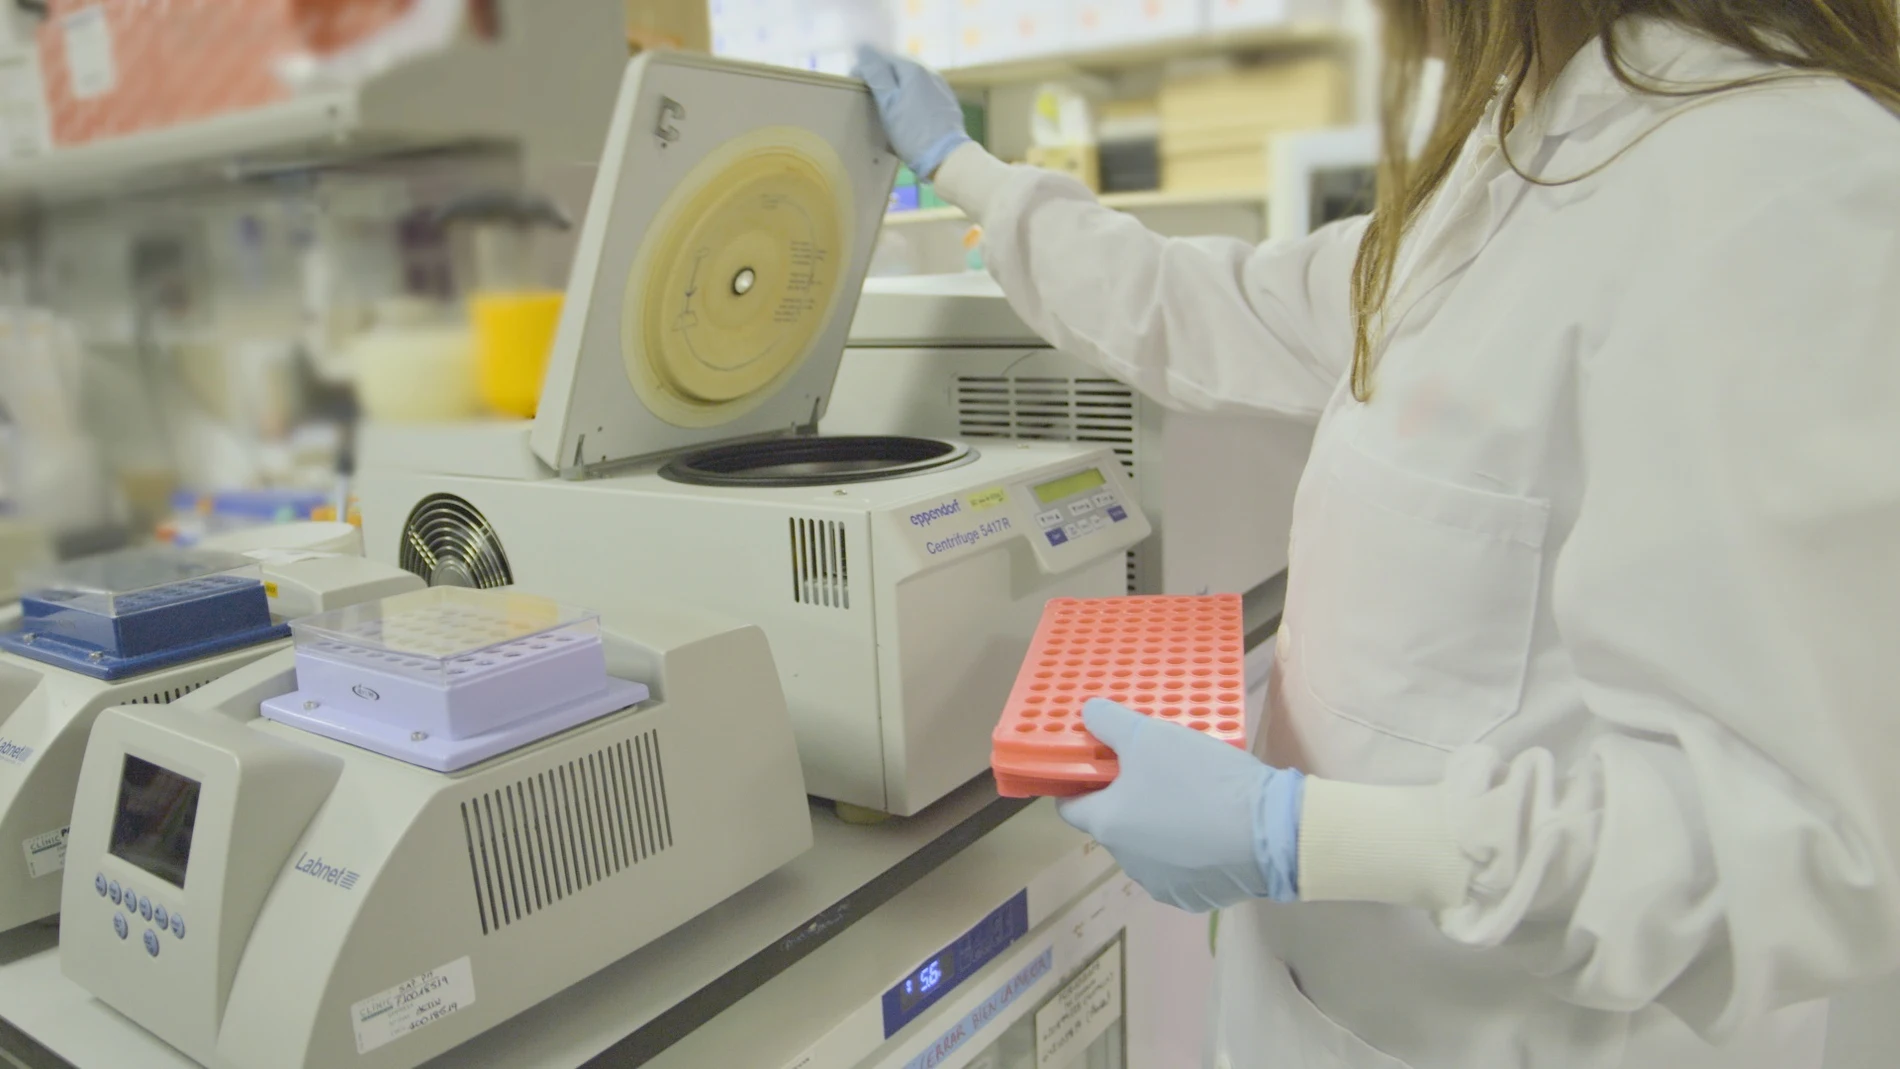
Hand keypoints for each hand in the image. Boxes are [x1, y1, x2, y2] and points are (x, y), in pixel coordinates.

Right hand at [852, 45, 971, 179]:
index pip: (883, 59)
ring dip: (897, 90)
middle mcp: (930, 72)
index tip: (855, 86)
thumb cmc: (912, 132)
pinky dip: (911, 100)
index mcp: (913, 69)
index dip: (867, 70)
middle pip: (899, 70)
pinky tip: (907, 115)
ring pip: (912, 82)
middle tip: (868, 98)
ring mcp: (941, 88)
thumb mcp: (888, 104)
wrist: (947, 157)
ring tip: (886, 108)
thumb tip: (864, 49)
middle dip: (883, 79)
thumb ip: (876, 75)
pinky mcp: (947, 104)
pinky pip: (923, 94)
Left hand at [1057, 699, 1303, 912]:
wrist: (1270, 833)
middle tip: (1157, 770)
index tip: (1098, 765)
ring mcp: (1161, 884)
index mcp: (1108, 825)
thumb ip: (1111, 723)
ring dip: (1159, 826)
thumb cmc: (1199, 780)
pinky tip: (1213, 828)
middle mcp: (1126, 861)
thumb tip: (1087, 714)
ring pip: (1149, 848)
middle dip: (1128, 799)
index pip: (1070, 807)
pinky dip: (1189, 850)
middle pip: (1115, 825)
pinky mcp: (1195, 898)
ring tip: (1191, 796)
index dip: (1079, 784)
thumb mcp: (1151, 736)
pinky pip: (1182, 868)